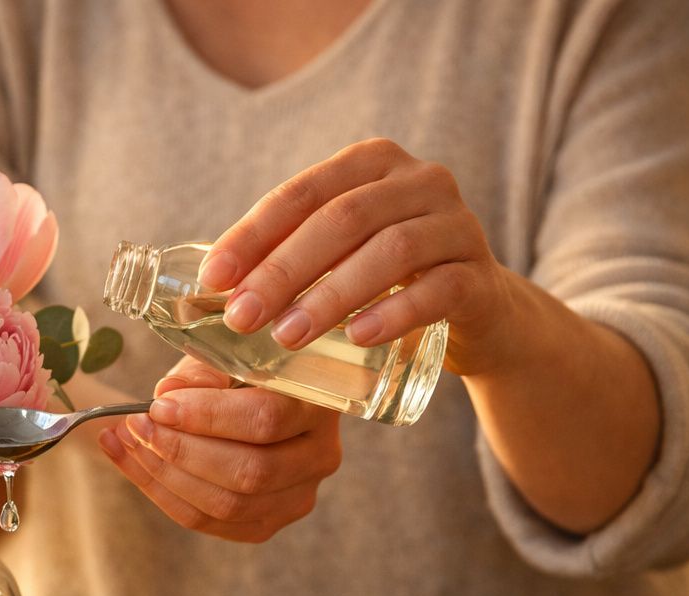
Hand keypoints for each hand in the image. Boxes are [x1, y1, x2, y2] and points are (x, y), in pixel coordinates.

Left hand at [98, 356, 341, 542]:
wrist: (249, 398)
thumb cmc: (239, 368)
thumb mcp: (226, 352)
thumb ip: (202, 370)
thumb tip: (168, 395)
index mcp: (317, 404)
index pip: (265, 419)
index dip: (207, 417)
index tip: (158, 405)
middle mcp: (319, 456)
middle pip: (249, 472)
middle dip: (181, 451)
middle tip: (136, 424)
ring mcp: (296, 497)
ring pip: (227, 505)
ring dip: (164, 475)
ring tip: (125, 440)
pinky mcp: (265, 523)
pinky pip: (207, 522)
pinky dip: (160, 493)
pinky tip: (129, 461)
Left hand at [196, 137, 516, 376]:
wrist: (479, 314)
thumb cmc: (386, 280)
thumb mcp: (336, 256)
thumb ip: (286, 255)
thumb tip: (206, 288)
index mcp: (372, 163)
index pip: (301, 193)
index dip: (253, 235)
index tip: (212, 279)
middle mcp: (420, 180)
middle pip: (342, 219)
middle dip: (283, 270)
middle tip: (241, 317)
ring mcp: (458, 225)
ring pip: (390, 251)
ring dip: (330, 295)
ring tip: (286, 336)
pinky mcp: (482, 277)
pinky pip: (439, 289)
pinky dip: (395, 313)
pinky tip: (358, 338)